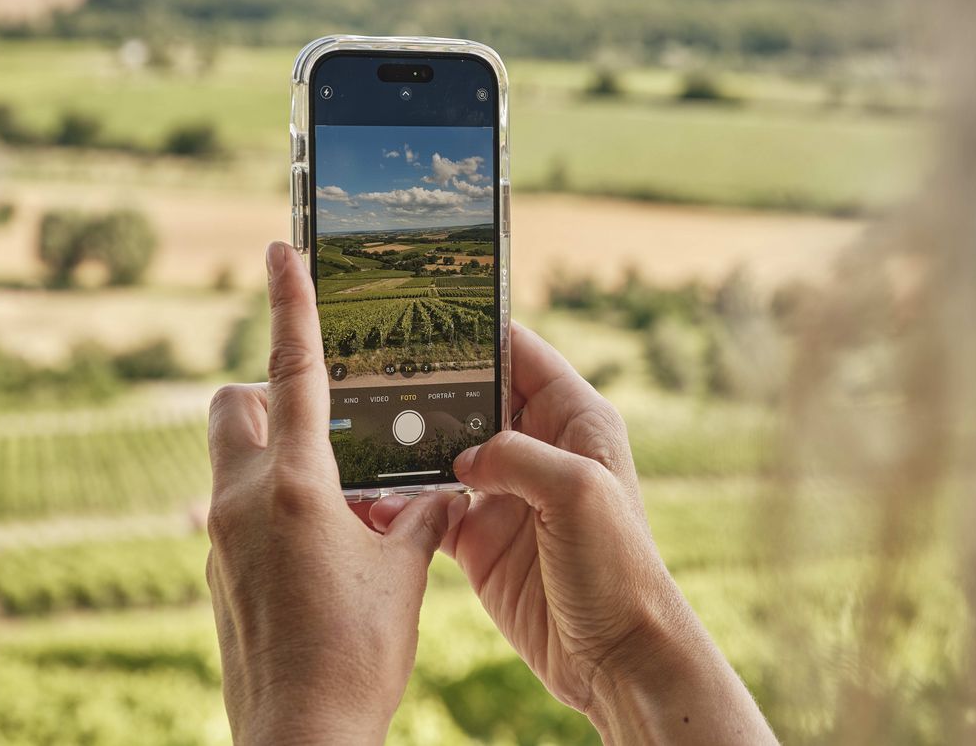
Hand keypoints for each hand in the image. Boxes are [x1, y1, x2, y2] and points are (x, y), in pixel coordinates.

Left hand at [205, 241, 457, 743]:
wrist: (300, 740)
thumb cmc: (357, 656)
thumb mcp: (402, 576)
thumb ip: (418, 518)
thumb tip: (439, 497)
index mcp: (292, 486)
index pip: (292, 371)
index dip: (291, 303)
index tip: (281, 249)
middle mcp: (240, 501)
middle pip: (234, 407)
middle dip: (268, 395)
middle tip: (326, 423)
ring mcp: (218, 540)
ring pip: (232, 462)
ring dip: (275, 459)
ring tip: (339, 502)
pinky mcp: (216, 574)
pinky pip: (236, 513)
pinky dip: (273, 509)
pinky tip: (322, 555)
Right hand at [370, 324, 773, 742]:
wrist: (616, 659)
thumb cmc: (619, 569)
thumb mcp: (579, 492)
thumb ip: (518, 456)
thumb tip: (464, 455)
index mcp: (575, 419)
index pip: (521, 353)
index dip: (478, 332)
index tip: (425, 316)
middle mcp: (539, 449)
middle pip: (472, 397)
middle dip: (426, 385)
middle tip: (369, 368)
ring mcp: (506, 494)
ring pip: (443, 451)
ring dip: (405, 444)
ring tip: (356, 427)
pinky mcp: (480, 540)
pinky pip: (430, 508)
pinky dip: (400, 503)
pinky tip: (367, 498)